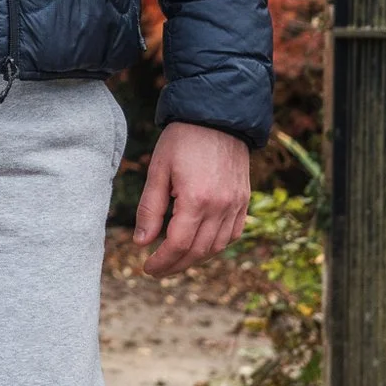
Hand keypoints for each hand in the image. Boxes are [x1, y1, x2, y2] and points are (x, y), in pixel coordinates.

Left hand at [133, 122, 250, 276]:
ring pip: (217, 247)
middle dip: (175, 265)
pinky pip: (233, 234)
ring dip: (195, 258)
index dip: (162, 261)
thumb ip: (149, 209)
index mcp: (196, 199)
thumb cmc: (182, 139)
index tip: (147, 268)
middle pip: (198, 251)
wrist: (217, 116)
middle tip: (157, 270)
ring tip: (174, 260)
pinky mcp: (244, 200)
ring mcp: (236, 204)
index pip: (178, 245)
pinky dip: (216, 245)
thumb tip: (141, 243)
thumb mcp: (158, 170)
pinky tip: (200, 245)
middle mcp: (220, 206)